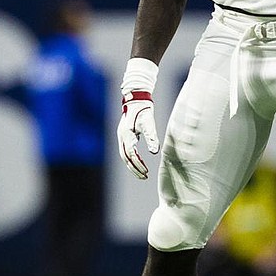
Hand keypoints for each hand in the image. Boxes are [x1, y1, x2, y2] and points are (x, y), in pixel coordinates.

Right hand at [117, 58, 159, 178]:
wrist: (137, 98)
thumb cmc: (143, 110)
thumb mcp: (149, 123)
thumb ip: (151, 137)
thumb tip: (154, 152)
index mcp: (126, 135)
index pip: (130, 154)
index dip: (137, 165)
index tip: (146, 172)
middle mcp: (121, 137)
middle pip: (125, 157)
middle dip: (134, 168)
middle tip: (144, 177)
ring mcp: (121, 136)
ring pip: (125, 155)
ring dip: (133, 165)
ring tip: (143, 173)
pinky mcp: (125, 135)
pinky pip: (126, 150)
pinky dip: (132, 158)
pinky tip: (140, 162)